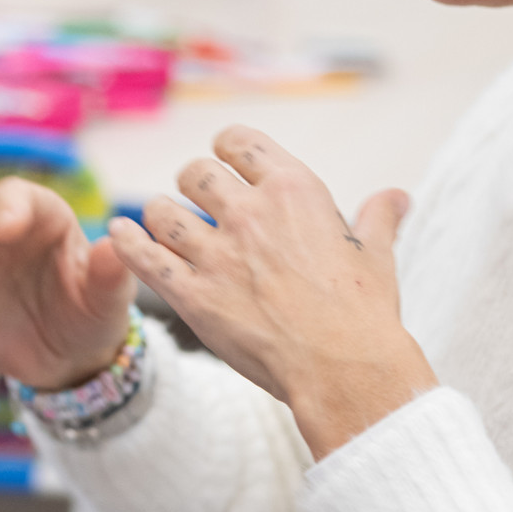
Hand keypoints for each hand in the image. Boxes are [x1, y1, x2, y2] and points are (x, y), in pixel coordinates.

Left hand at [106, 124, 435, 458]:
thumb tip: (397, 196)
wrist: (346, 370)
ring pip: (161, 211)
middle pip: (194, 173)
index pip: (238, 141)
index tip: (224, 164)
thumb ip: (378, 218)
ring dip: (160, 218)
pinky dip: (125, 243)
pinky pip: (143, 256)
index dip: (225, 150)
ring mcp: (217, 253)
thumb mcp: (376, 255)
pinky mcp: (193, 294)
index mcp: (294, 190)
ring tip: (166, 229)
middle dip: (193, 185)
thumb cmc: (364, 313)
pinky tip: (116, 234)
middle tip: (198, 205)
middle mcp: (249, 212)